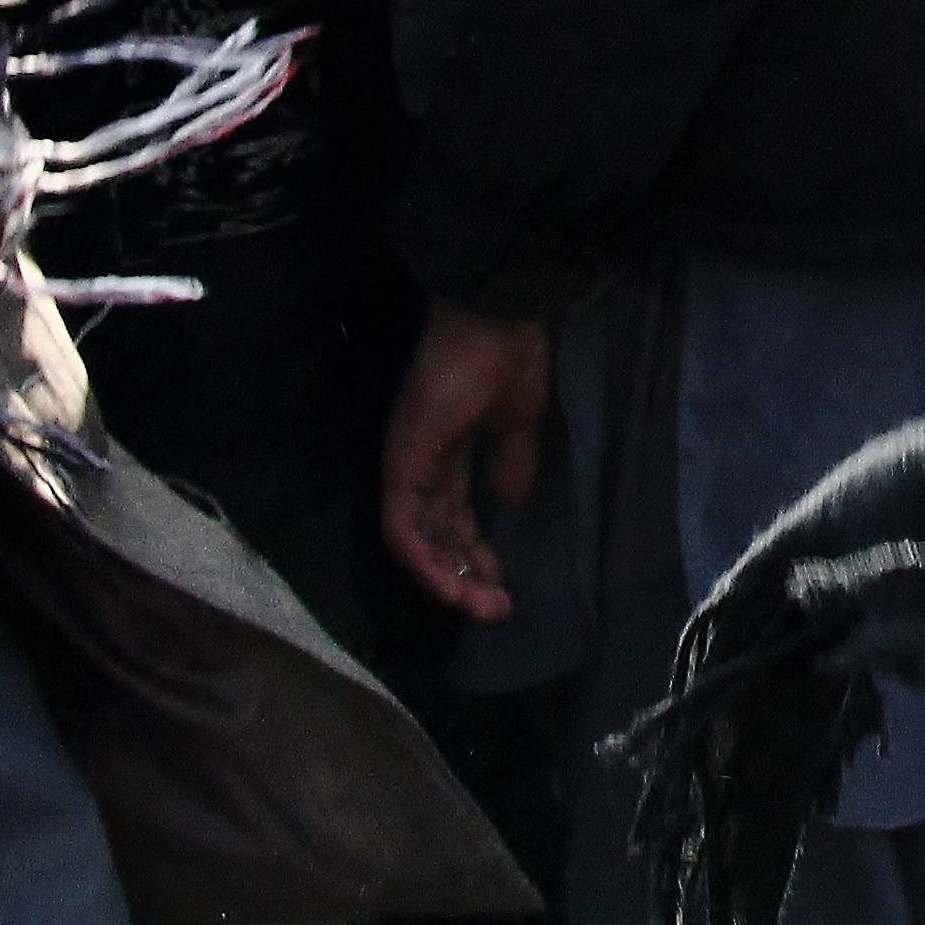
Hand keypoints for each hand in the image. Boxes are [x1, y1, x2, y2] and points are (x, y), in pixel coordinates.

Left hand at [382, 300, 554, 620]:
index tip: (504, 584)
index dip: (475, 552)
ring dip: (446, 577)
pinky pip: (402, 526)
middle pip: (435, 534)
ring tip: (481, 605)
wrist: (498, 315)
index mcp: (449, 450)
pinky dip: (424, 560)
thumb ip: (512, 462)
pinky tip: (452, 584)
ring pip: (415, 540)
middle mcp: (422, 462)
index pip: (453, 515)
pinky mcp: (403, 462)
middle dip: (464, 575)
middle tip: (496, 609)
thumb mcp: (521, 420)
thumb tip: (510, 503)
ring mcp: (408, 462)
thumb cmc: (511, 356)